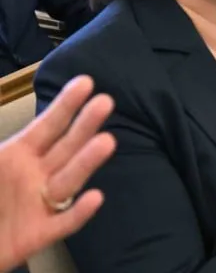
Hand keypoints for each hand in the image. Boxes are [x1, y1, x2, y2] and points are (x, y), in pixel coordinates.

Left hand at [0, 76, 115, 272]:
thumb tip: (5, 128)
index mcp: (17, 155)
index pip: (47, 126)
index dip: (65, 105)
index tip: (85, 82)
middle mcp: (36, 174)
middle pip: (66, 146)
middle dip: (84, 124)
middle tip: (105, 102)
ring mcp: (42, 203)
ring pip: (69, 179)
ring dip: (87, 161)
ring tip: (107, 141)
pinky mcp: (42, 233)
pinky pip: (64, 222)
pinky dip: (80, 212)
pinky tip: (96, 197)